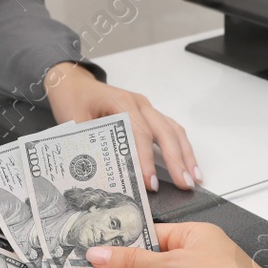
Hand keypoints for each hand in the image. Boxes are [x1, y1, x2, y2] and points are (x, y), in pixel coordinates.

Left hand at [42, 62, 201, 192]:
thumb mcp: (73, 122)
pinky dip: (181, 147)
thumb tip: (102, 176)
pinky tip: (188, 165)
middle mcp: (138, 103)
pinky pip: (171, 129)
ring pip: (173, 130)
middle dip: (175, 159)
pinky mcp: (149, 115)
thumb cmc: (73, 100)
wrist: (74, 83)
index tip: (150, 183)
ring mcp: (146, 108)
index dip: (145, 159)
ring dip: (185, 154)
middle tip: (184, 184)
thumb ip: (88, 145)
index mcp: (120, 102)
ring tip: (194, 178)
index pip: (138, 132)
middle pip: (163, 131)